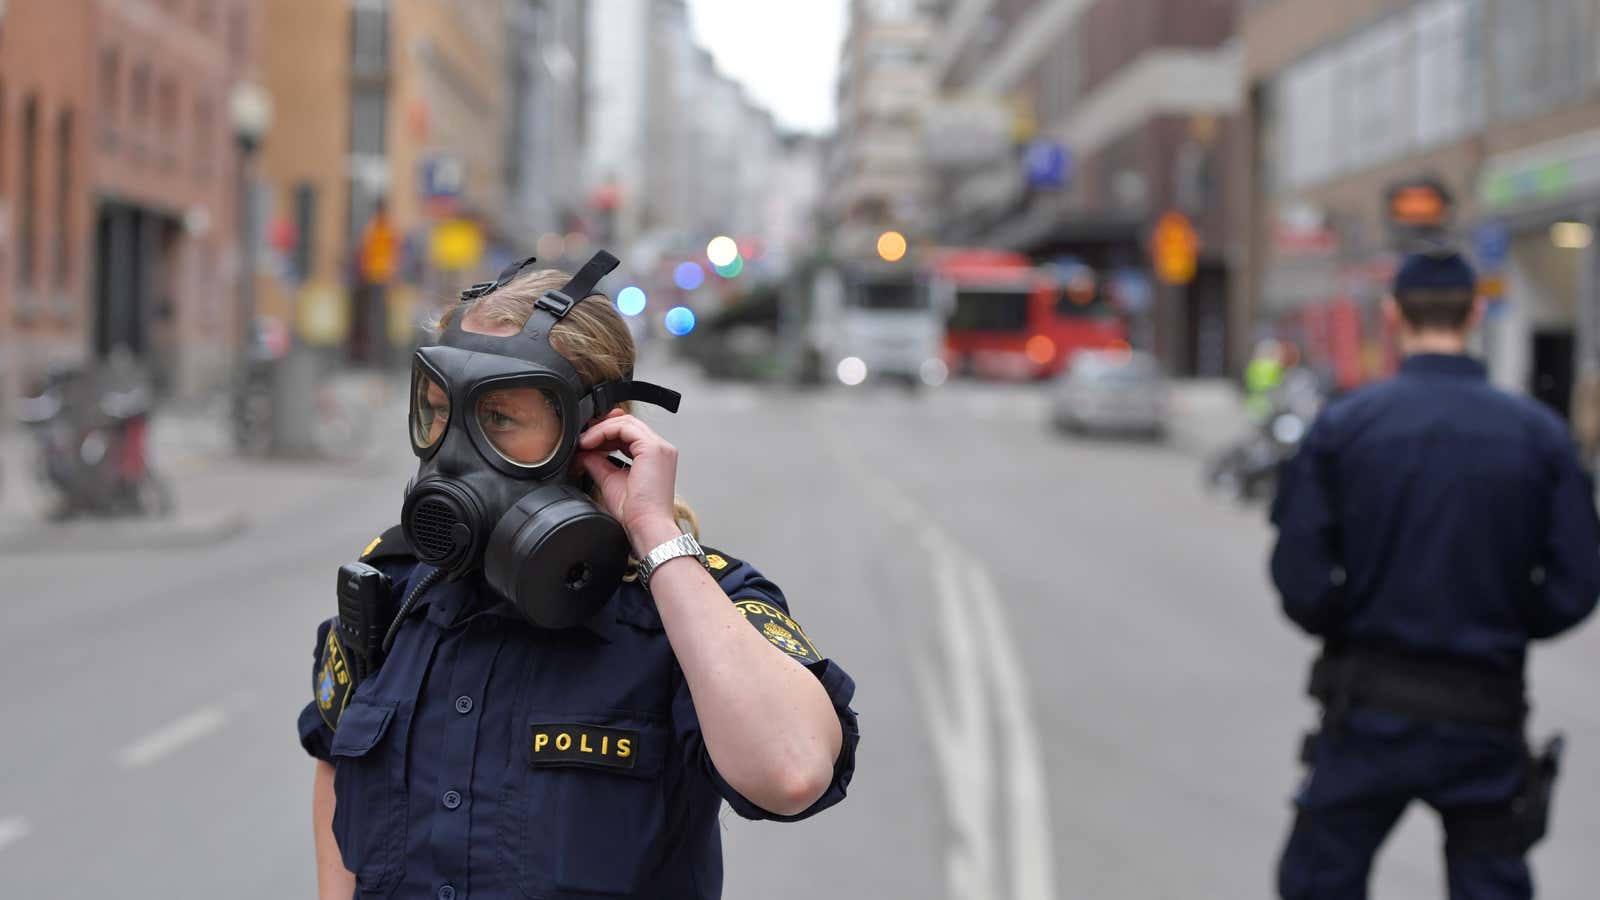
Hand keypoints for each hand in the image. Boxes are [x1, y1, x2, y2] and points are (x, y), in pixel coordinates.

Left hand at [576, 410, 681, 552]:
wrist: (645, 526)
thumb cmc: (635, 512)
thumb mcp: (610, 480)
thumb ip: (598, 462)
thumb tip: (584, 453)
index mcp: (654, 457)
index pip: (629, 432)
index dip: (606, 431)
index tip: (587, 438)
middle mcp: (661, 449)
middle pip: (628, 424)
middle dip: (602, 427)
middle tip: (582, 437)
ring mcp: (659, 447)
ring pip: (626, 422)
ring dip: (601, 429)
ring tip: (583, 441)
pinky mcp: (653, 448)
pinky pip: (625, 428)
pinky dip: (604, 431)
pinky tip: (590, 442)